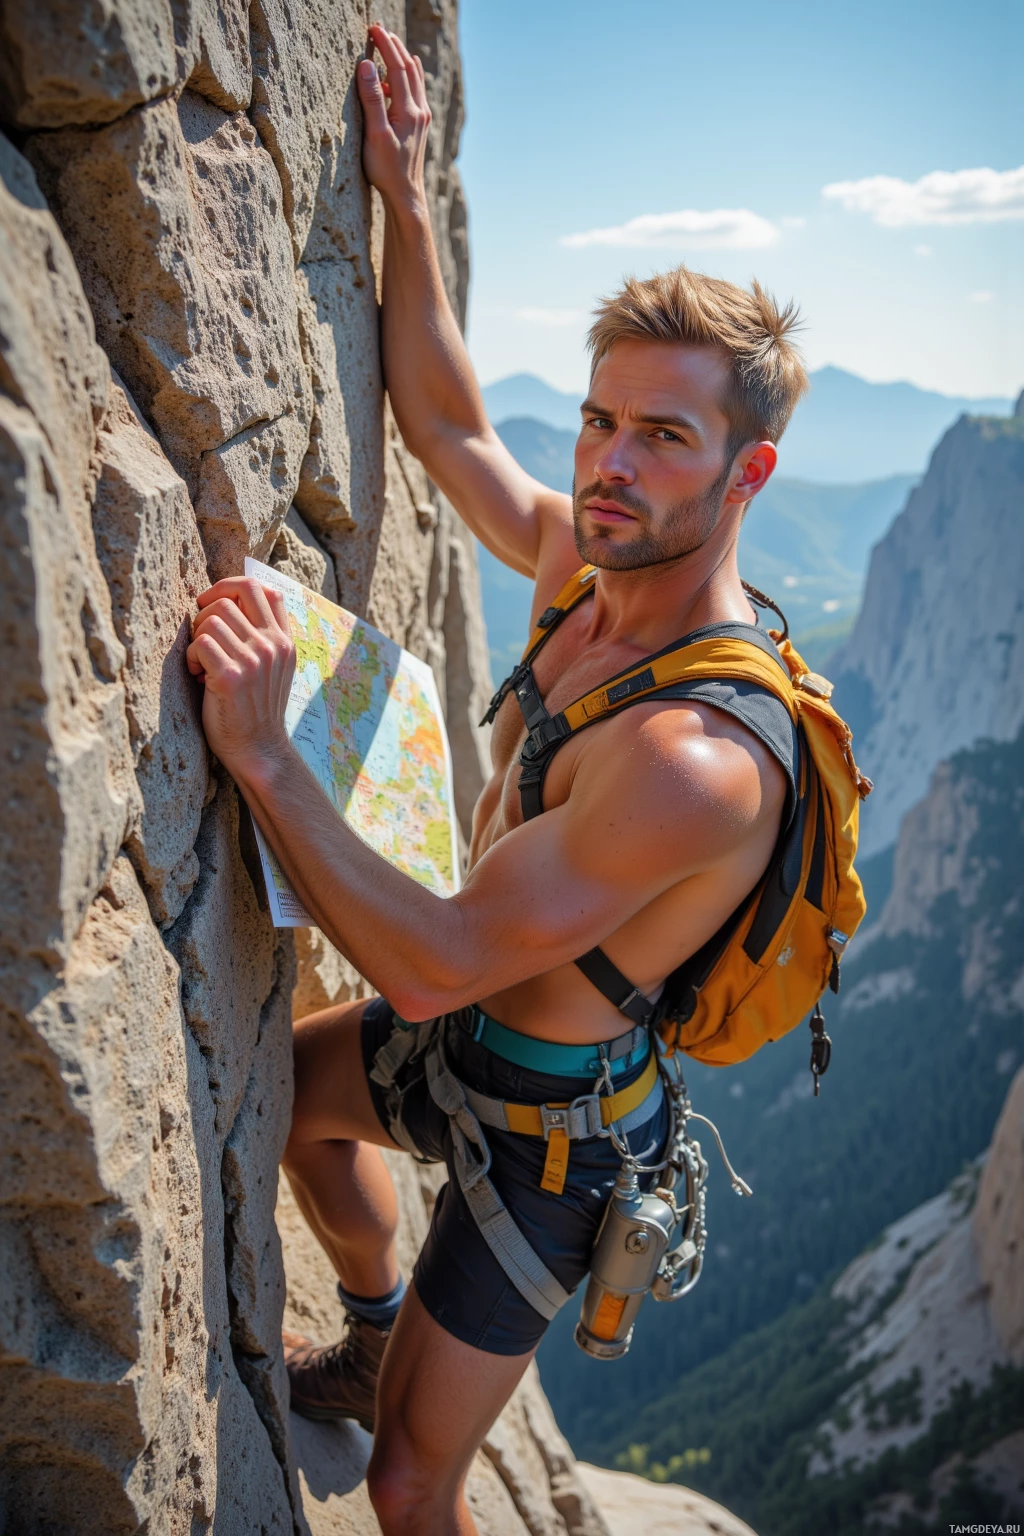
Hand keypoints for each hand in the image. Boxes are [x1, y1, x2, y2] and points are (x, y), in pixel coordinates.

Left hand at [186, 578, 295, 781]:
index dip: (231, 586)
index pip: (264, 589)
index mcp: (284, 641)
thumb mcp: (272, 668)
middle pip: (232, 597)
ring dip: (196, 637)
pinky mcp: (231, 677)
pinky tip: (197, 675)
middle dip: (206, 610)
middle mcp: (272, 646)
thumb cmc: (256, 709)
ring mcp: (254, 660)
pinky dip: (190, 657)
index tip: (213, 602)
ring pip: (210, 619)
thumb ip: (261, 637)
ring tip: (201, 662)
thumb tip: (227, 602)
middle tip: (202, 637)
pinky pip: (200, 643)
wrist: (259, 750)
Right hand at [357, 24, 431, 208]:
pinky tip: (398, 77)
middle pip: (409, 69)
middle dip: (395, 47)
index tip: (373, 29)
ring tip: (391, 45)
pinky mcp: (420, 126)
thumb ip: (372, 99)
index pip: (397, 67)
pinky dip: (407, 77)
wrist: (406, 194)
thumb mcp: (375, 134)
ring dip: (402, 59)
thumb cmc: (387, 169)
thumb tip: (368, 66)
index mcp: (408, 110)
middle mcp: (420, 111)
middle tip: (380, 30)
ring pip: (415, 79)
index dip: (386, 45)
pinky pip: (415, 92)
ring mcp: (422, 118)